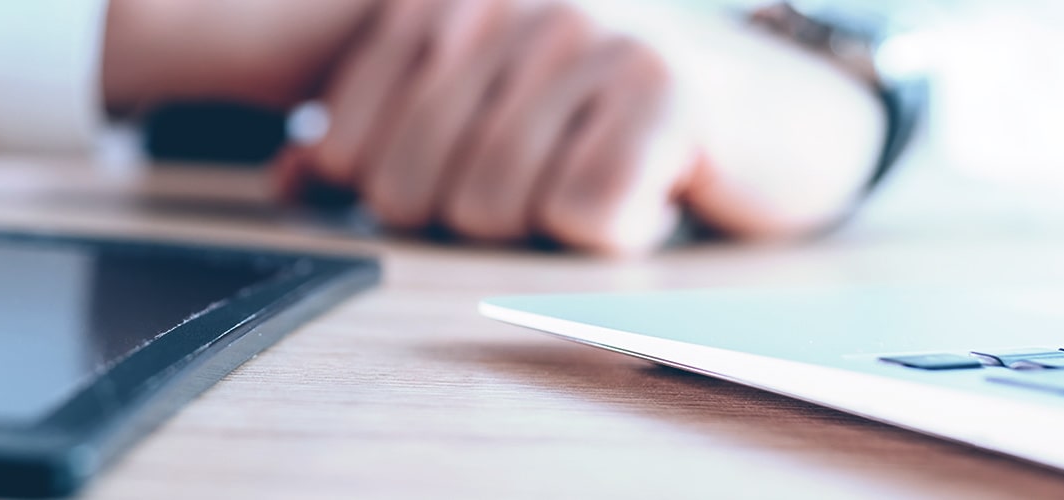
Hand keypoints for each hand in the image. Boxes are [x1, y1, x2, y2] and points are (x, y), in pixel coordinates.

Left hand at [271, 0, 687, 254]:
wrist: (770, 111)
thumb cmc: (607, 115)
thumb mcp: (482, 110)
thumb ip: (380, 133)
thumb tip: (292, 178)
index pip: (345, 145)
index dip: (393, 192)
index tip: (468, 168)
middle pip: (410, 189)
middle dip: (472, 216)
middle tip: (543, 178)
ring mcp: (589, 36)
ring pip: (492, 208)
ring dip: (548, 224)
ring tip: (595, 171)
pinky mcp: (662, 89)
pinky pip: (582, 215)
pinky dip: (616, 230)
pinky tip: (649, 187)